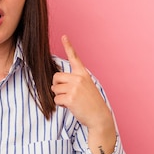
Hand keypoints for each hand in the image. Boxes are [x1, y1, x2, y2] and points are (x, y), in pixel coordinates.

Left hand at [52, 35, 116, 153]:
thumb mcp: (86, 87)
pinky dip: (60, 104)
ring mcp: (75, 87)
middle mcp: (79, 78)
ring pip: (54, 89)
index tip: (63, 36)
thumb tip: (56, 82)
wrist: (99, 117)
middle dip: (57, 86)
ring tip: (72, 100)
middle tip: (67, 94)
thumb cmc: (91, 103)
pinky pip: (56, 99)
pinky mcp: (71, 97)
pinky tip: (71, 106)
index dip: (68, 46)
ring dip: (59, 96)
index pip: (74, 57)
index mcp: (83, 74)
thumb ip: (74, 81)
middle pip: (56, 77)